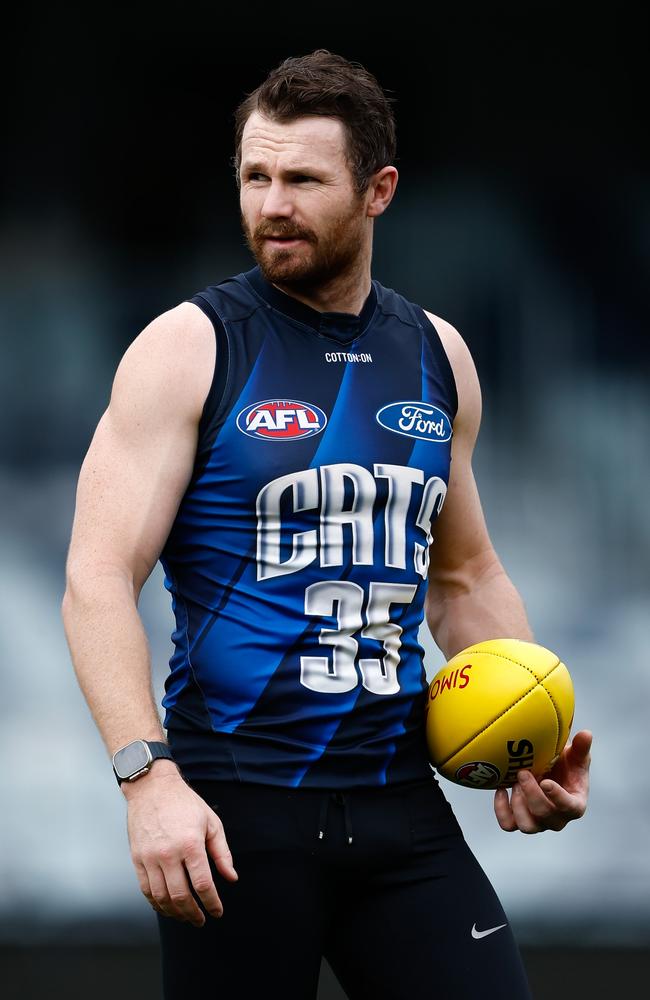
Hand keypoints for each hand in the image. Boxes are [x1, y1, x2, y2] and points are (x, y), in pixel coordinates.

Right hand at [125, 766, 238, 925]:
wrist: (152, 788)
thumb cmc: (185, 803)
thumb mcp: (211, 822)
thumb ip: (222, 853)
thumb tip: (231, 878)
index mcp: (190, 844)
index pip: (203, 884)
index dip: (212, 903)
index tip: (217, 911)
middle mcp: (168, 853)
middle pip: (181, 896)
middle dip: (193, 914)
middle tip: (201, 920)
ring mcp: (150, 857)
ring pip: (162, 898)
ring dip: (175, 913)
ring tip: (185, 917)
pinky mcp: (137, 859)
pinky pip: (146, 890)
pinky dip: (157, 904)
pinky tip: (167, 907)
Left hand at [494, 729, 591, 833]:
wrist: (549, 775)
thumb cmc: (565, 767)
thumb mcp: (575, 756)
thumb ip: (581, 747)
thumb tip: (586, 733)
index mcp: (575, 804)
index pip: (570, 808)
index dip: (558, 798)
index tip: (546, 782)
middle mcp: (557, 818)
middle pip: (544, 815)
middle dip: (531, 794)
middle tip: (522, 773)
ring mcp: (539, 823)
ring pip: (526, 826)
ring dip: (517, 804)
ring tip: (514, 782)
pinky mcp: (521, 821)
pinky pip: (508, 824)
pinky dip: (501, 810)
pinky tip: (501, 789)